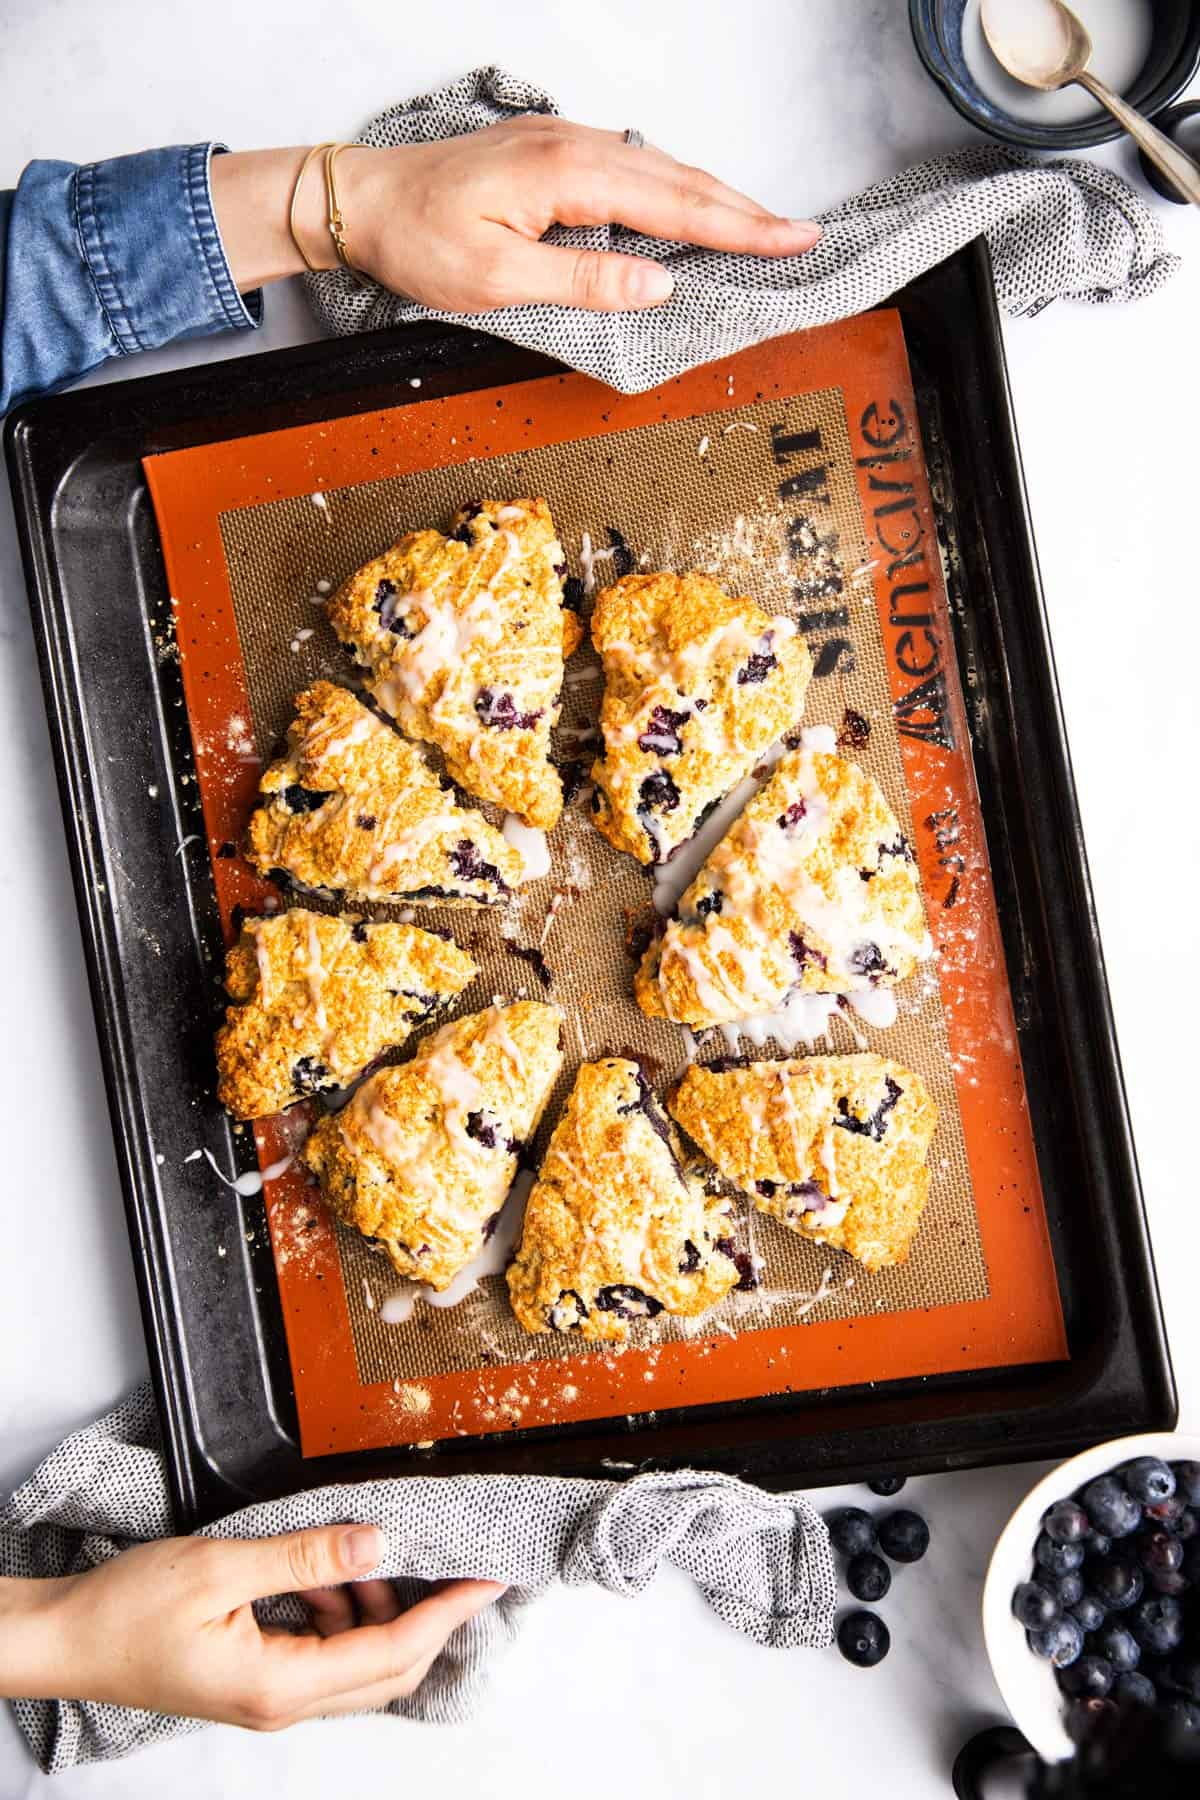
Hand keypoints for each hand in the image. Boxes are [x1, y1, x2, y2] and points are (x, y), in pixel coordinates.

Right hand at [0, 1525, 502, 1730]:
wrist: (66, 1641)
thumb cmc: (125, 1611)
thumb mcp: (221, 1566)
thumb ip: (305, 1556)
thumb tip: (377, 1545)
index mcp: (278, 1685)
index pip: (392, 1653)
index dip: (448, 1614)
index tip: (489, 1580)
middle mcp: (281, 1704)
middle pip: (388, 1671)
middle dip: (431, 1616)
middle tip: (460, 1565)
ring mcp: (269, 1697)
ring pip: (357, 1663)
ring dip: (377, 1611)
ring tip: (364, 1557)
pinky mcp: (256, 1681)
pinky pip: (324, 1654)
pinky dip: (342, 1614)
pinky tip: (326, 1574)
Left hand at [212, 119, 820, 309]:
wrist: (362, 201)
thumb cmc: (418, 241)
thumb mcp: (497, 279)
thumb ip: (582, 282)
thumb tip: (659, 285)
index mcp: (569, 175)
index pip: (676, 204)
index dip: (741, 227)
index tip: (794, 240)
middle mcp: (576, 147)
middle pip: (680, 179)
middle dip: (746, 209)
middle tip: (802, 235)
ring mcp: (565, 146)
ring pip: (660, 170)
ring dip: (714, 198)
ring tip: (762, 226)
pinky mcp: (553, 156)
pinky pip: (632, 171)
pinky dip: (673, 190)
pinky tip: (689, 209)